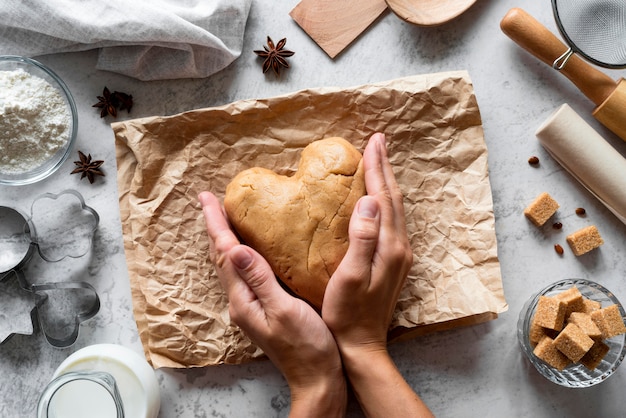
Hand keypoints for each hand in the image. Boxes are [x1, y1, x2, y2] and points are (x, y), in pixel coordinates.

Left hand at [198, 192, 345, 416]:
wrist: (317, 379)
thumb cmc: (307, 348)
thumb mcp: (284, 310)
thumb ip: (260, 279)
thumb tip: (236, 249)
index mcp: (243, 300)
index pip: (224, 253)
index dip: (216, 224)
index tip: (207, 198)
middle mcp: (241, 302)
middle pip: (222, 257)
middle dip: (215, 227)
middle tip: (210, 200)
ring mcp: (250, 306)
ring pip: (232, 265)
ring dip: (226, 239)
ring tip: (225, 217)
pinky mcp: (263, 308)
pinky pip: (246, 273)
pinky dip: (242, 253)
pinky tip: (251, 248)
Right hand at [322, 133, 432, 417]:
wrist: (362, 345)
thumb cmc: (347, 314)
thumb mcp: (350, 277)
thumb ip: (362, 238)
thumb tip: (368, 201)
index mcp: (389, 247)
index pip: (383, 197)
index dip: (377, 168)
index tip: (372, 142)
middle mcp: (399, 247)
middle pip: (394, 199)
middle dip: (385, 168)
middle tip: (377, 142)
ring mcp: (398, 256)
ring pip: (394, 209)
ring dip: (386, 182)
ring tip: (378, 162)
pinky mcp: (392, 262)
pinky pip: (391, 221)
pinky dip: (384, 201)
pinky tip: (376, 199)